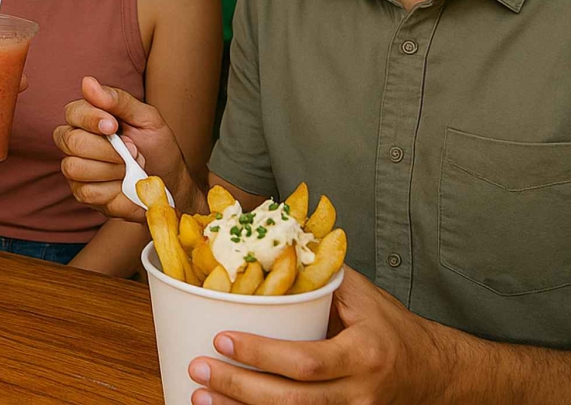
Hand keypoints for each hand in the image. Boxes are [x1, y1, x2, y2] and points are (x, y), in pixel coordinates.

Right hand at [54, 76, 189, 220]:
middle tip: (133, 151)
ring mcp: (77, 169)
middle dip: (106, 149)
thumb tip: (88, 82)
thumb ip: (118, 100)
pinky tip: (125, 185)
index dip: (91, 119)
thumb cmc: (157, 147)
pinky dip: (113, 190)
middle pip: (71, 141)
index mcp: (89, 118)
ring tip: (131, 168)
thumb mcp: (147, 118)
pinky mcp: (83, 193)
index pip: (73, 112)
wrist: (172, 183)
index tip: (114, 126)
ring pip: (75, 168)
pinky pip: (87, 192)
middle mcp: (76, 142)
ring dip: (110, 170)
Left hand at [189, 269, 448, 403]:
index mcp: (364, 354)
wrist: (436, 374)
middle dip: (239, 386)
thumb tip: (264, 245)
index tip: (221, 337)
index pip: (307, 361)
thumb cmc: (390, 327)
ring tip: (200, 397)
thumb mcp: (362, 296)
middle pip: (293, 401)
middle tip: (198, 368)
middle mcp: (360, 393)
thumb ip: (317, 274)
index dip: (262, 354)